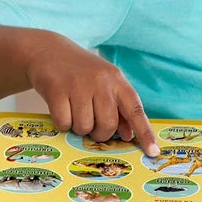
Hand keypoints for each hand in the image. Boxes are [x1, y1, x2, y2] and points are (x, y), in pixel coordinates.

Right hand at [23, 33, 159, 155]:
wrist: (48, 50)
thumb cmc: (80, 72)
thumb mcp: (104, 83)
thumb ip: (118, 108)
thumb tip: (129, 134)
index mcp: (117, 80)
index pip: (135, 109)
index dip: (145, 132)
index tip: (153, 151)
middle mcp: (100, 81)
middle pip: (108, 125)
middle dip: (99, 133)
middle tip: (92, 125)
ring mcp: (78, 84)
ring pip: (84, 127)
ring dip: (79, 127)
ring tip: (74, 112)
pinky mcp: (57, 89)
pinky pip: (64, 122)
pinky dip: (62, 123)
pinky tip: (61, 109)